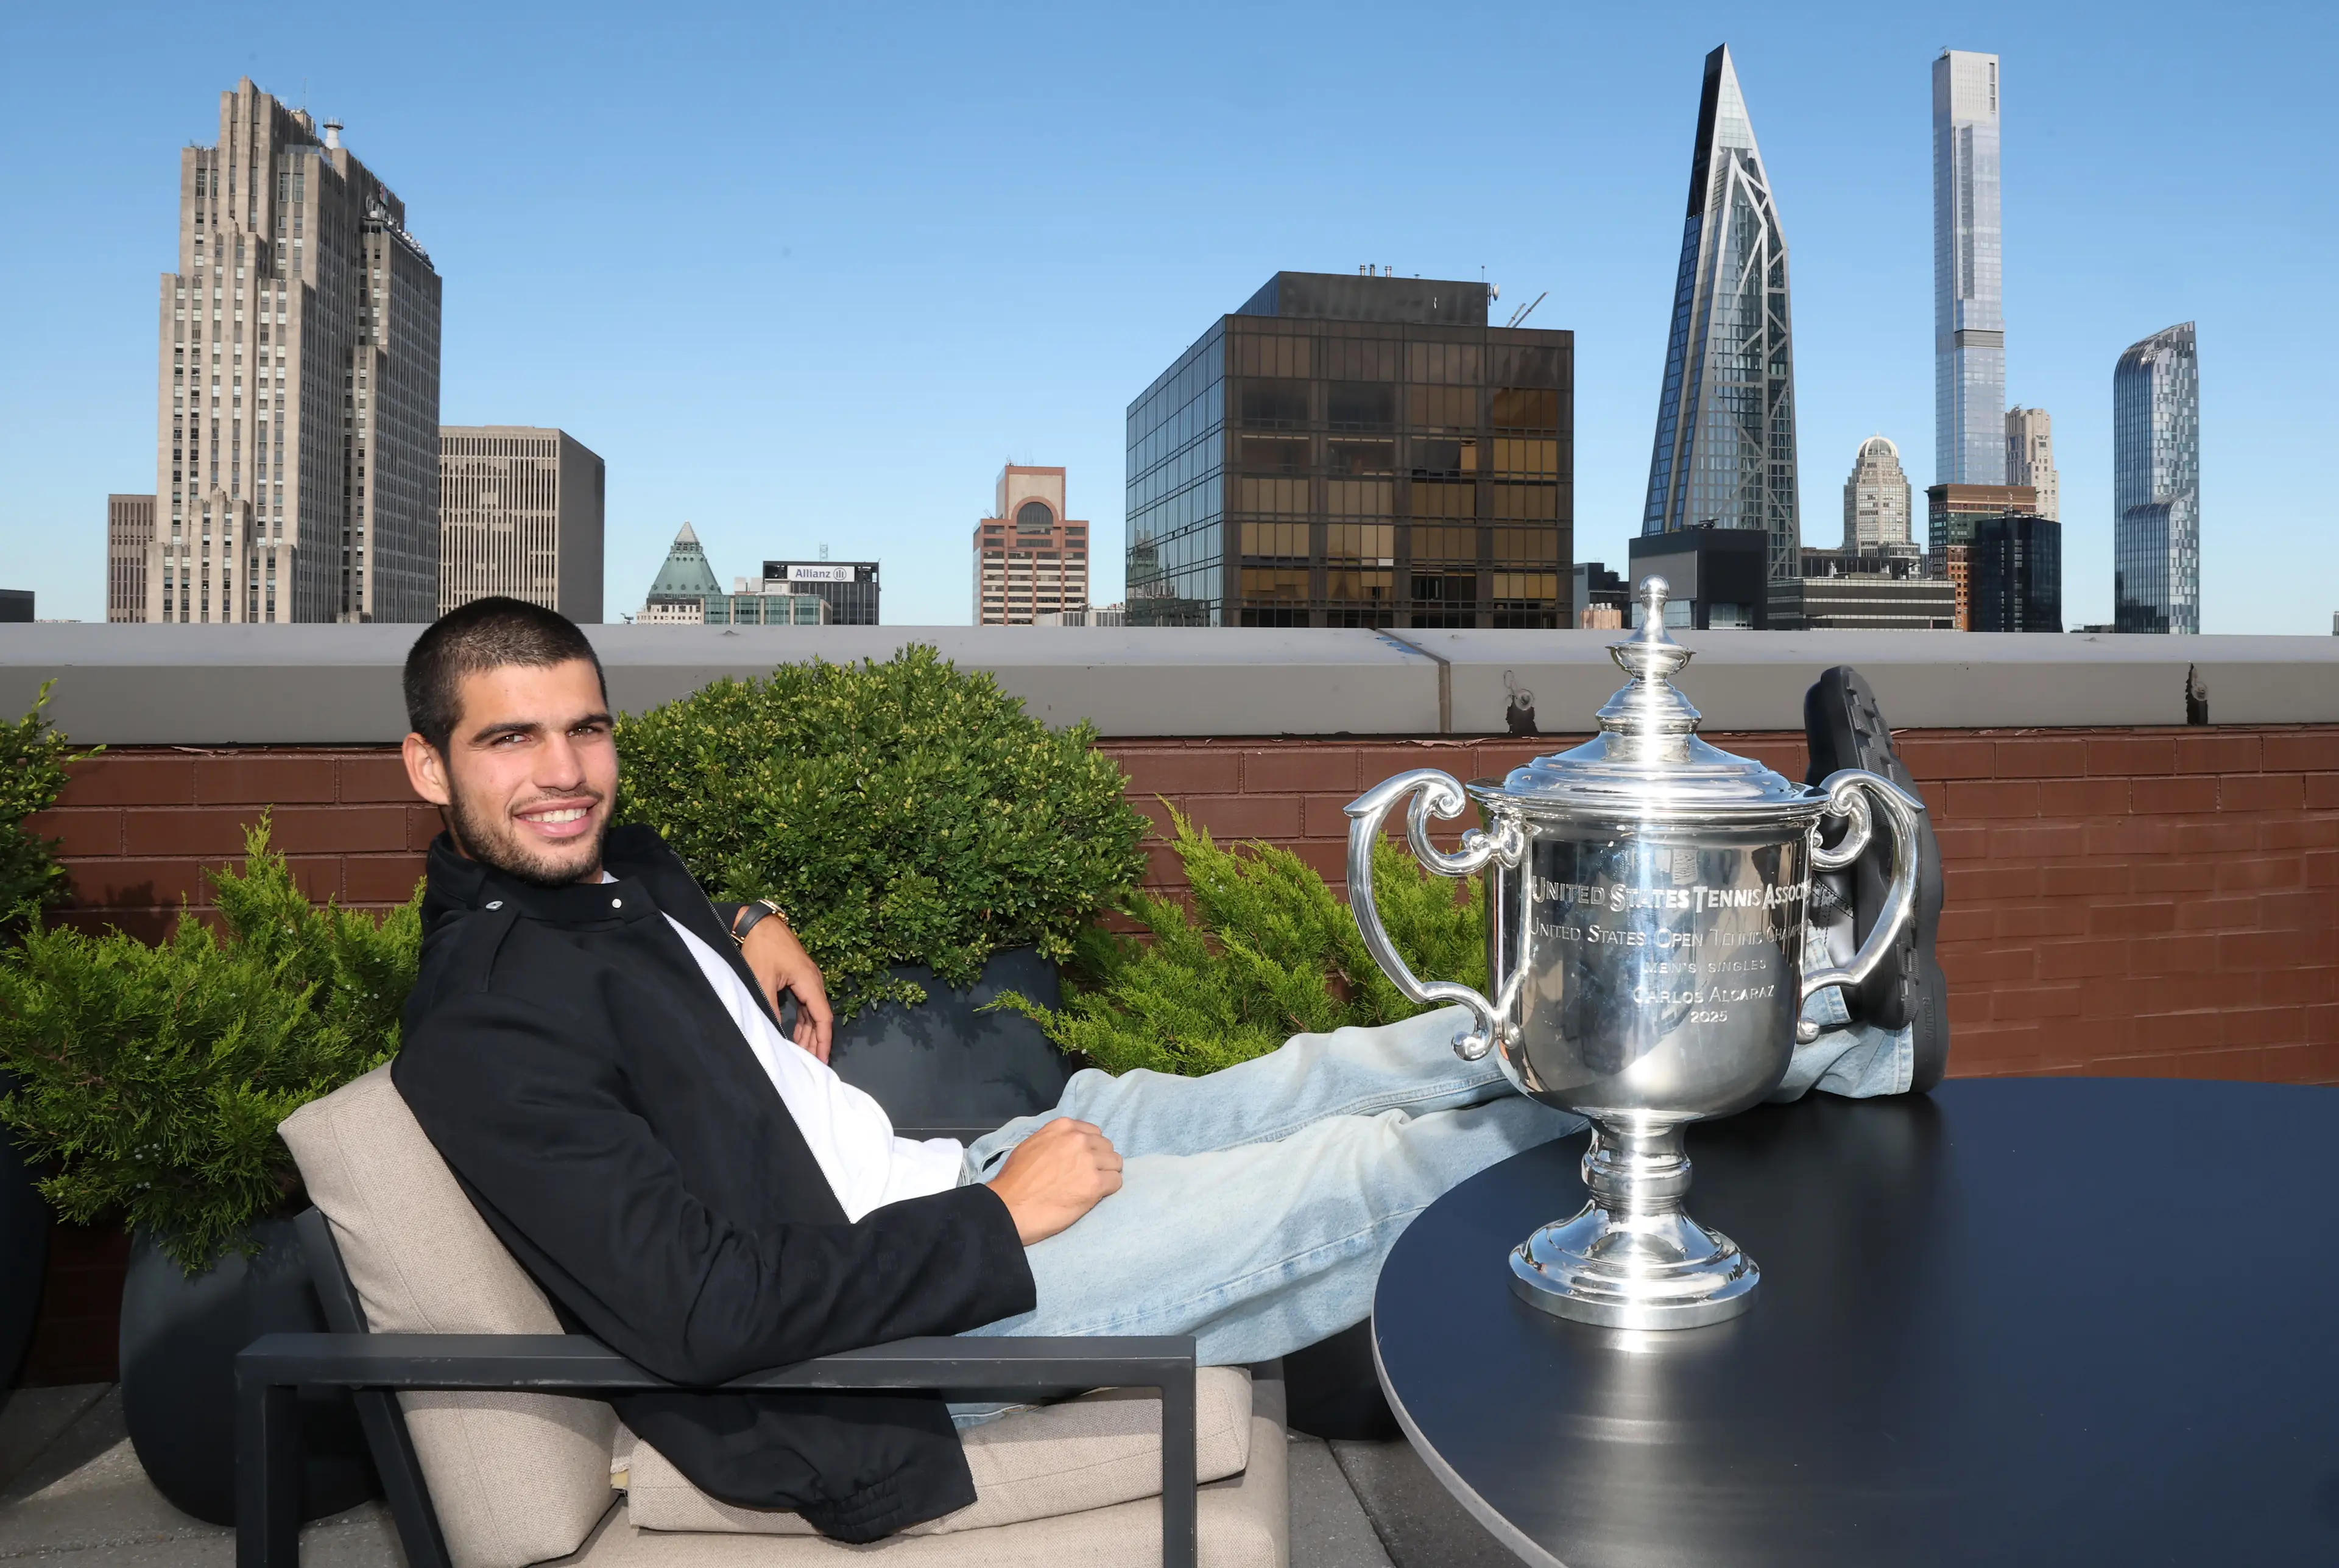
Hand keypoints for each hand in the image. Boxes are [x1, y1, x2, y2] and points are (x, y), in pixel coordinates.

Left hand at [739, 915, 833, 1062]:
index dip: (824, 1041)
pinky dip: (803, 1022)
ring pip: (813, 1012)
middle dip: (817, 1041)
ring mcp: (807, 979)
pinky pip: (806, 1004)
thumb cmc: (761, 948)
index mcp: (810, 982)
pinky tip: (798, 1035)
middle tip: (813, 1064)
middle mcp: (814, 981)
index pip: (823, 1018)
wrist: (758, 923)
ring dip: (810, 1033)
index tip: (823, 1059)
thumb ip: (770, 1007)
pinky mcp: (799, 977)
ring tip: (805, 1054)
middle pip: (820, 1017)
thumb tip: (775, 1032)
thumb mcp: (762, 980)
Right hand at [985, 1119, 1121, 1245]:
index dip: (1090, 1149)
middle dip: (1100, 1161)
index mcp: (1063, 1127)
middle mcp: (1078, 1139)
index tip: (1083, 1162)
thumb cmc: (1015, 1180)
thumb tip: (1069, 1146)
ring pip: (1115, 1163)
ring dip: (1106, 1175)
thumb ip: (1056, 1140)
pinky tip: (1093, 1197)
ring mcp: (1088, 1160)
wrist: (1009, 1207)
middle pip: (1107, 1147)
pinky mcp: (1095, 1183)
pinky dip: (1108, 1190)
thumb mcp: (1032, 1145)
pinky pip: (1116, 1182)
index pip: (1094, 1133)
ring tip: (1091, 1188)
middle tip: (1087, 1177)